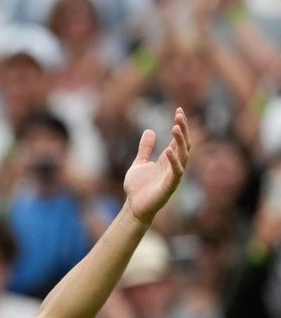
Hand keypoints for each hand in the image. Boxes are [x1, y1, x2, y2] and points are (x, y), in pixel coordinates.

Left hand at [123, 108, 190, 224]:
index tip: (178, 110)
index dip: (180, 125)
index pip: (178, 139)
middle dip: (183, 129)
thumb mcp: (139, 163)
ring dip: (180, 142)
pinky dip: (174, 162)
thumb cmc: (137, 187)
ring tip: (175, 128)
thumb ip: (145, 148)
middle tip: (179, 115)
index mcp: (168, 159)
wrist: (133, 207)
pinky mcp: (169, 187)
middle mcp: (173, 166)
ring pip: (183, 156)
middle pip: (184, 144)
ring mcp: (173, 176)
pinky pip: (176, 173)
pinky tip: (169, 151)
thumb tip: (149, 130)